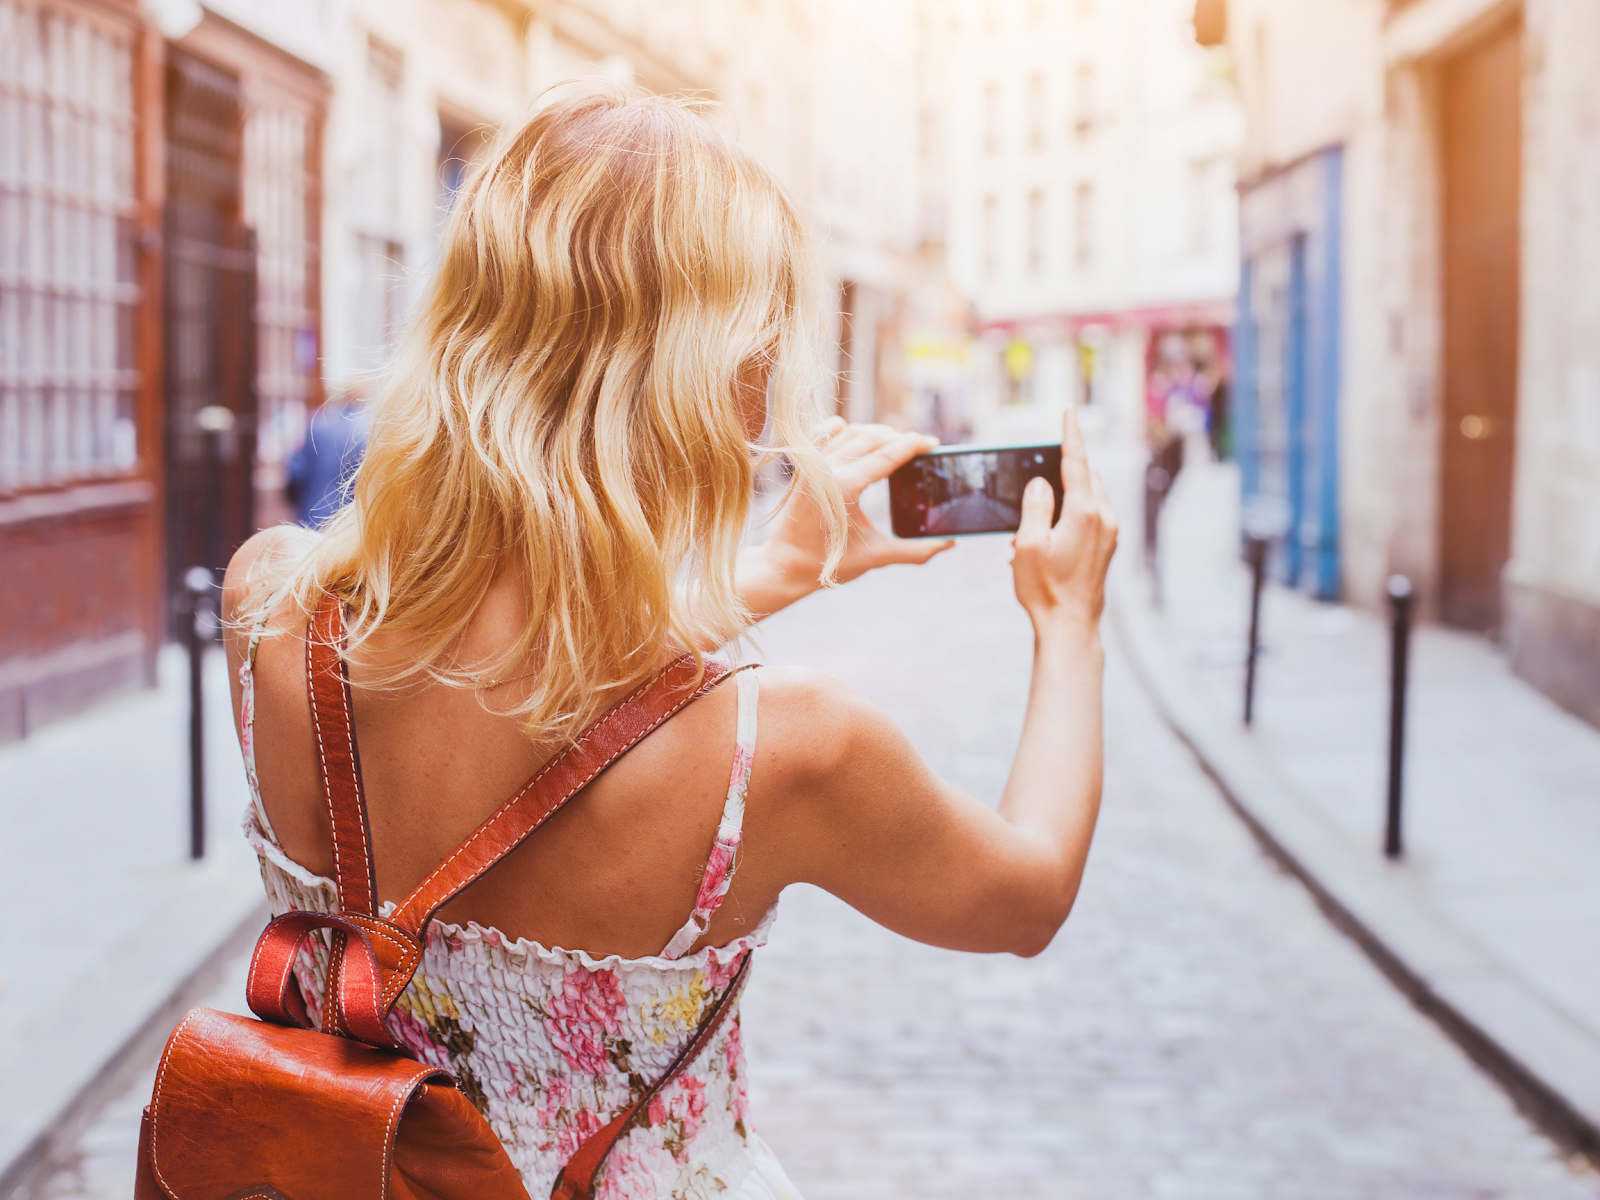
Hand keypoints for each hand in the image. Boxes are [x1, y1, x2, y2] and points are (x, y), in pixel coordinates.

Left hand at [740, 418, 955, 618]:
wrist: (785, 565)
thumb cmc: (827, 564)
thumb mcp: (876, 557)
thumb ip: (914, 551)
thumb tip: (949, 544)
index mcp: (846, 486)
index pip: (888, 453)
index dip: (915, 444)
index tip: (933, 443)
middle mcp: (827, 469)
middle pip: (873, 437)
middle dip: (899, 438)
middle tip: (918, 448)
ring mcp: (813, 464)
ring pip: (852, 431)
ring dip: (876, 433)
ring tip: (895, 444)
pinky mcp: (803, 466)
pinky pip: (825, 432)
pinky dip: (844, 429)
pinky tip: (857, 435)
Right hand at [1012, 407, 1117, 637]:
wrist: (1071, 626)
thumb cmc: (1045, 589)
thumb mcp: (1029, 545)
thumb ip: (1035, 506)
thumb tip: (1041, 482)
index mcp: (1084, 512)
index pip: (1076, 462)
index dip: (1070, 434)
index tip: (1069, 411)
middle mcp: (1103, 517)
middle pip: (1085, 476)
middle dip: (1062, 472)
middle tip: (1037, 482)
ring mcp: (1109, 532)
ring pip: (1088, 496)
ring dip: (1065, 496)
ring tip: (1036, 523)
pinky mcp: (1107, 546)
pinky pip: (1090, 515)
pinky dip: (1070, 514)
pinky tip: (1048, 537)